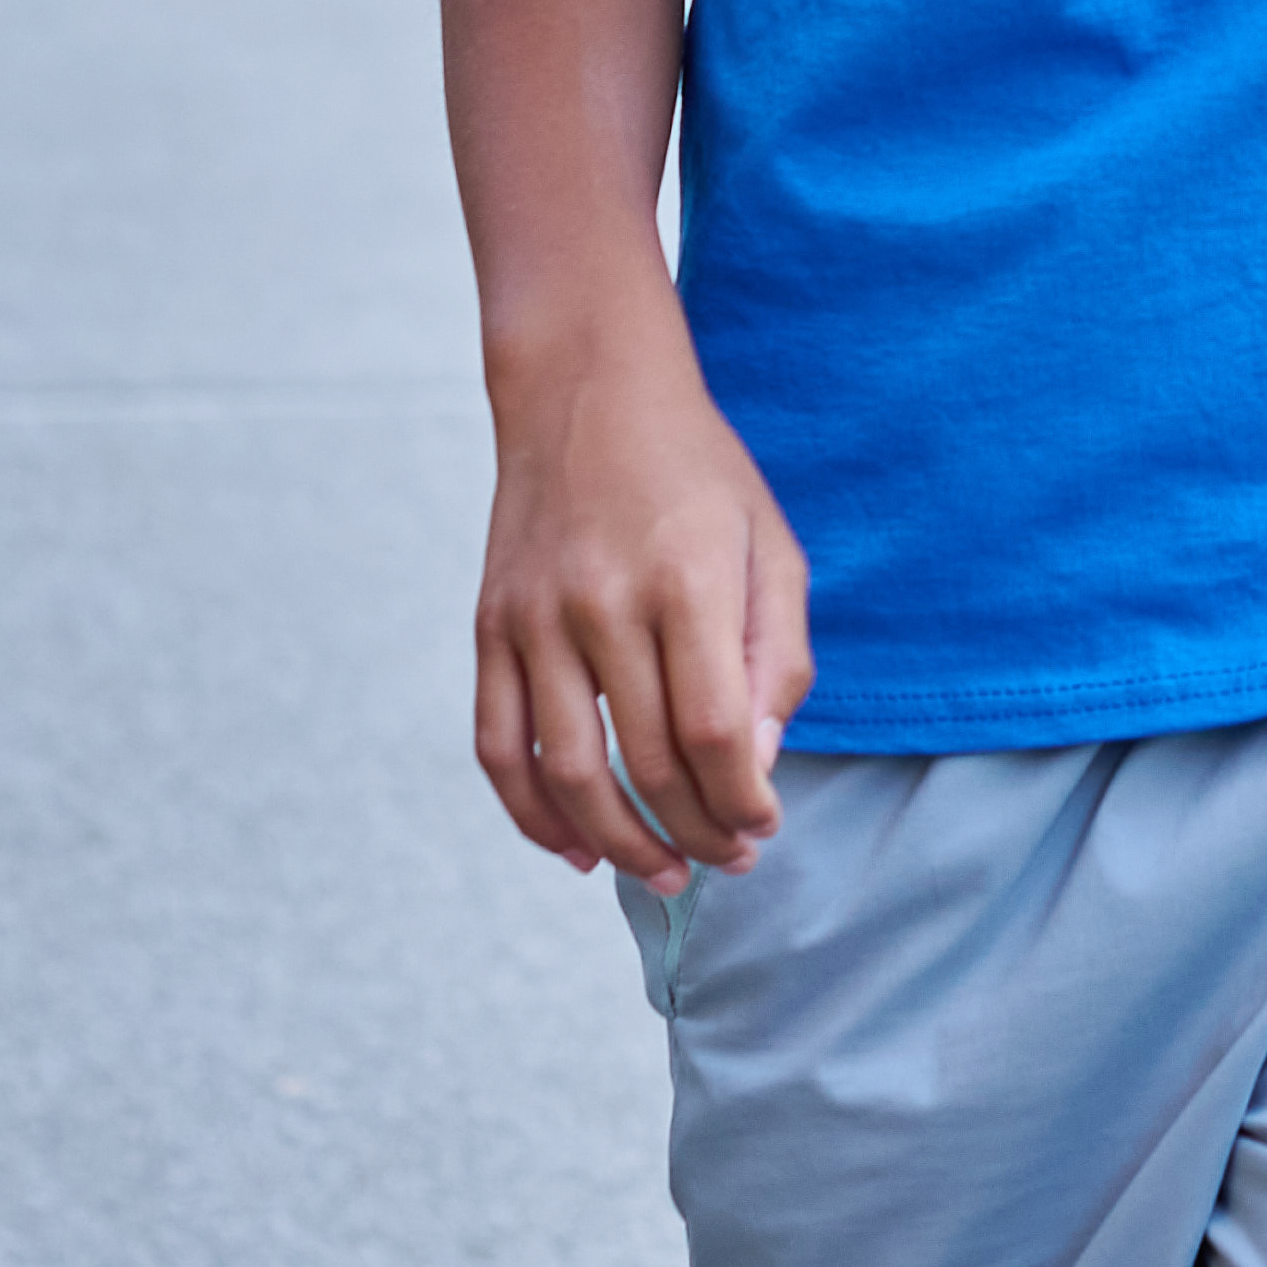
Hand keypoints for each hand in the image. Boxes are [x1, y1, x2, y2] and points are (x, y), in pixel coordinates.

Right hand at [473, 328, 812, 890]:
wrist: (586, 390)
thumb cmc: (698, 473)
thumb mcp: (770, 545)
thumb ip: (775, 657)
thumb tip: (756, 766)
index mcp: (688, 579)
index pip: (715, 732)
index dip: (743, 803)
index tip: (764, 829)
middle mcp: (604, 601)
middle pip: (649, 762)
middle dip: (696, 834)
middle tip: (727, 862)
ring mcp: (536, 617)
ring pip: (568, 773)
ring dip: (619, 844)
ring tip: (663, 876)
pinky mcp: (491, 626)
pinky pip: (499, 744)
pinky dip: (531, 814)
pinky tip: (575, 849)